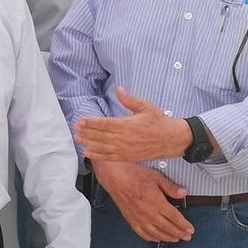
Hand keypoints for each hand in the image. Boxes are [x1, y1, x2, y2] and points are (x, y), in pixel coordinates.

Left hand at [75, 87, 191, 162]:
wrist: (172, 139)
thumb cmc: (159, 121)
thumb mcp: (145, 107)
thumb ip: (130, 100)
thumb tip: (119, 90)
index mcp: (128, 125)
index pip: (105, 124)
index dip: (91, 123)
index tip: (80, 121)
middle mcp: (125, 138)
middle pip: (101, 136)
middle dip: (86, 133)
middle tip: (75, 130)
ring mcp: (126, 149)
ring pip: (103, 147)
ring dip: (89, 144)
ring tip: (78, 140)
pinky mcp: (128, 157)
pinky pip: (110, 157)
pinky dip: (98, 156)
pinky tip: (89, 154)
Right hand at [93, 160, 194, 242]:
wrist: (115, 177)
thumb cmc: (134, 175)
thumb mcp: (156, 177)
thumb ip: (171, 187)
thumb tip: (183, 193)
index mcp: (157, 202)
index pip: (175, 218)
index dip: (184, 225)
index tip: (190, 230)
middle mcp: (149, 213)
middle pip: (168, 228)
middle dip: (179, 233)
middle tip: (187, 237)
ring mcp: (139, 218)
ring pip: (156, 233)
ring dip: (168, 238)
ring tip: (175, 239)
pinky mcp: (131, 220)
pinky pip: (142, 233)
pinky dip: (151, 238)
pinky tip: (156, 238)